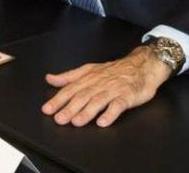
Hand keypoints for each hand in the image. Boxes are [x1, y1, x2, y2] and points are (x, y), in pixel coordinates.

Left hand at [41, 45, 171, 126]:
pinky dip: (110, 113)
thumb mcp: (88, 70)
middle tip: (59, 119)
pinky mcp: (127, 96)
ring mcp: (113, 90)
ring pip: (98, 101)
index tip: (47, 109)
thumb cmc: (114, 71)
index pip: (70, 89)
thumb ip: (69, 76)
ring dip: (86, 112)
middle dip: (69, 108)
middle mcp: (99, 83)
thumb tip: (49, 78)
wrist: (142, 66)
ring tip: (76, 122)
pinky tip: (103, 122)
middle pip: (82, 96)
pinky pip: (118, 105)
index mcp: (88, 78)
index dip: (58, 99)